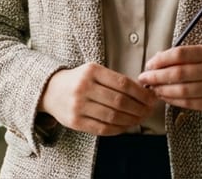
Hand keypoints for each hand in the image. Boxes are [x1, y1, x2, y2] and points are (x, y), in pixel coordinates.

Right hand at [38, 63, 157, 135]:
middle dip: (139, 108)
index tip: (152, 98)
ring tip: (140, 119)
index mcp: (91, 71)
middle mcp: (83, 88)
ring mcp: (78, 106)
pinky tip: (125, 126)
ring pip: (112, 117)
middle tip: (149, 111)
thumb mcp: (93, 71)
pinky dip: (118, 128)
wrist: (49, 91)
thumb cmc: (78, 80)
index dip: (141, 93)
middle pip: (119, 101)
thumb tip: (143, 92)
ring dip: (131, 120)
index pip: (123, 83)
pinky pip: (102, 128)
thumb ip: (114, 80)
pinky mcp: (75, 122)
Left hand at [137, 45, 201, 115]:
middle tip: (144, 79)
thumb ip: (183, 56)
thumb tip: (156, 60)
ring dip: (162, 90)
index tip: (149, 64)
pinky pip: (189, 103)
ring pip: (182, 90)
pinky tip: (165, 97)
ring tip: (153, 89)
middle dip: (156, 76)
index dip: (160, 60)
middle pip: (178, 73)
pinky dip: (173, 100)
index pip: (180, 54)